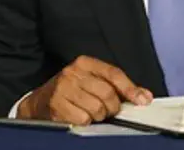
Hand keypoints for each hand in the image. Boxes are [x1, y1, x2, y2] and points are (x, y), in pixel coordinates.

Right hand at [17, 56, 152, 124]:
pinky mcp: (57, 105)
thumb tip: (144, 97)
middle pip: (107, 93)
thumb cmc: (71, 91)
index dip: (130, 88)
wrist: (39, 102)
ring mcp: (63, 89)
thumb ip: (118, 87)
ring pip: (97, 108)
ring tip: (91, 112)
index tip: (142, 100)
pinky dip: (85, 122)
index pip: (113, 74)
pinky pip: (83, 119)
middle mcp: (73, 73)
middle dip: (113, 107)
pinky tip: (79, 116)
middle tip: (109, 111)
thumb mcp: (92, 81)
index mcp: (84, 63)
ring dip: (98, 116)